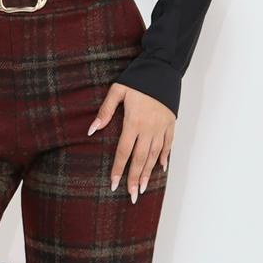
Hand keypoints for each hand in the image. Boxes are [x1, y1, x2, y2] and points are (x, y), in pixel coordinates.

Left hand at [88, 84, 174, 201]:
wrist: (162, 67)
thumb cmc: (137, 78)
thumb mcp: (117, 91)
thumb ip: (105, 111)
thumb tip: (92, 130)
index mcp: (133, 122)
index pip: (124, 151)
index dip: (118, 169)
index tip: (113, 184)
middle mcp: (148, 128)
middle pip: (140, 159)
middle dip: (135, 179)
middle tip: (132, 196)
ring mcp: (161, 127)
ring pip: (154, 155)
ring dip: (149, 173)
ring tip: (144, 188)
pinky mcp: (170, 123)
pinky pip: (168, 144)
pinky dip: (165, 157)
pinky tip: (161, 168)